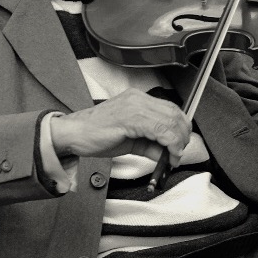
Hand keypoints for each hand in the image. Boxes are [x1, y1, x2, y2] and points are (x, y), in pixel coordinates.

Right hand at [47, 88, 191, 161]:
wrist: (74, 134)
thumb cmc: (97, 135)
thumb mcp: (131, 140)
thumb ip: (150, 145)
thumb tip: (167, 154)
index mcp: (138, 99)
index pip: (171, 109)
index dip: (181, 128)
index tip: (181, 144)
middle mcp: (138, 99)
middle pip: (175, 114)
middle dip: (183, 137)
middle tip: (179, 154)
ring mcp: (134, 106)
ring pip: (170, 122)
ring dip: (177, 143)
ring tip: (173, 158)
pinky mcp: (130, 118)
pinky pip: (159, 130)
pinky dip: (169, 146)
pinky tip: (166, 157)